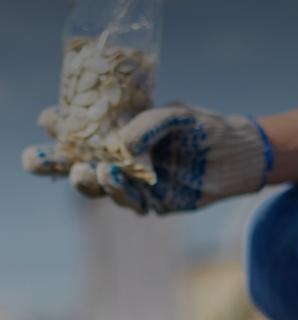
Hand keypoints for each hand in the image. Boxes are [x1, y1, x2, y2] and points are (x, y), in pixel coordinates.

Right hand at [22, 104, 273, 214]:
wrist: (238, 154)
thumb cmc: (204, 127)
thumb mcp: (173, 116)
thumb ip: (145, 126)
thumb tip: (118, 149)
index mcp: (119, 133)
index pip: (80, 130)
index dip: (60, 126)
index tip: (49, 118)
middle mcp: (122, 160)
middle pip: (78, 164)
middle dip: (53, 163)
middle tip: (36, 158)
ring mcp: (136, 184)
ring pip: (100, 188)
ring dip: (89, 180)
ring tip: (84, 170)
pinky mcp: (155, 203)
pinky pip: (131, 202)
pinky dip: (120, 192)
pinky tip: (113, 178)